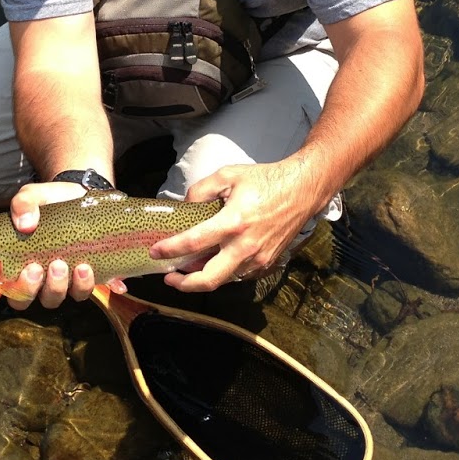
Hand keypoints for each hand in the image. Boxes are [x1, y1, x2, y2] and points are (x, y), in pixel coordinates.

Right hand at [0, 181, 126, 310]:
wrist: (80, 196)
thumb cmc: (49, 200)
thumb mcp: (32, 195)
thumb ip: (23, 204)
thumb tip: (26, 224)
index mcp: (12, 262)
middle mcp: (32, 278)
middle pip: (23, 300)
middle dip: (28, 289)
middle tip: (35, 268)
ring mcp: (56, 282)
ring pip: (52, 299)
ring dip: (56, 287)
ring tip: (63, 265)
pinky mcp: (81, 279)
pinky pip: (82, 293)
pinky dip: (85, 285)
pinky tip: (88, 270)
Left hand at [149, 160, 323, 292]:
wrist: (302, 190)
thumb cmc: (265, 180)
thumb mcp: (228, 175)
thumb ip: (201, 190)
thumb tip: (186, 206)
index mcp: (233, 222)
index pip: (194, 242)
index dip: (171, 249)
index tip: (156, 251)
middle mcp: (245, 246)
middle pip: (209, 279)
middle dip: (184, 284)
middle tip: (169, 277)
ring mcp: (258, 258)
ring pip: (223, 279)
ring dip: (202, 278)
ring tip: (188, 268)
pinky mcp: (266, 263)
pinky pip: (238, 275)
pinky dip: (223, 272)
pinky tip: (214, 261)